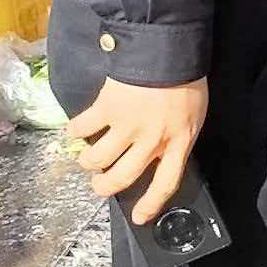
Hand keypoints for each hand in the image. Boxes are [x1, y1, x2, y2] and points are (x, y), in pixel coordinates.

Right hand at [69, 75, 209, 225]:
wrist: (167, 48)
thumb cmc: (186, 79)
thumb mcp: (193, 114)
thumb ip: (177, 136)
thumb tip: (161, 153)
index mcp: (178, 142)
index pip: (166, 184)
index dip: (151, 205)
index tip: (138, 218)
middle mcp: (151, 141)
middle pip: (122, 178)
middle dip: (105, 187)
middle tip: (98, 185)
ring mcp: (127, 126)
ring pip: (98, 159)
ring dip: (88, 162)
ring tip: (87, 159)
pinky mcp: (107, 109)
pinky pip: (83, 128)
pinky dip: (74, 131)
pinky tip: (74, 130)